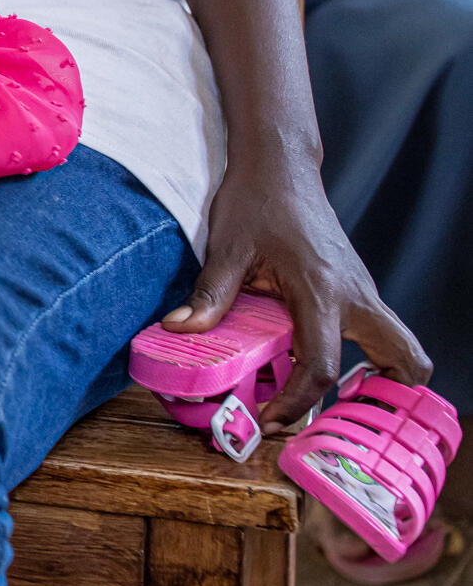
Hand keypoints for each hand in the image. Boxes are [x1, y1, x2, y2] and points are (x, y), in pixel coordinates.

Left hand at [165, 154, 430, 425]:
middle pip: (405, 359)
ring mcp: (362, 292)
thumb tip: (179, 331)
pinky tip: (313, 362)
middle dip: (385, 396)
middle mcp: (356, 296)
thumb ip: (209, 295)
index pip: (322, 367)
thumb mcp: (227, 248)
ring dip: (379, 377)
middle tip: (336, 417)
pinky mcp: (356, 288)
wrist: (280, 165)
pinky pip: (374, 332)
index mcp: (323, 291)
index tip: (268, 421)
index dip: (296, 403)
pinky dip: (361, 355)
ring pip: (398, 345)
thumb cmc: (256, 200)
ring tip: (330, 401)